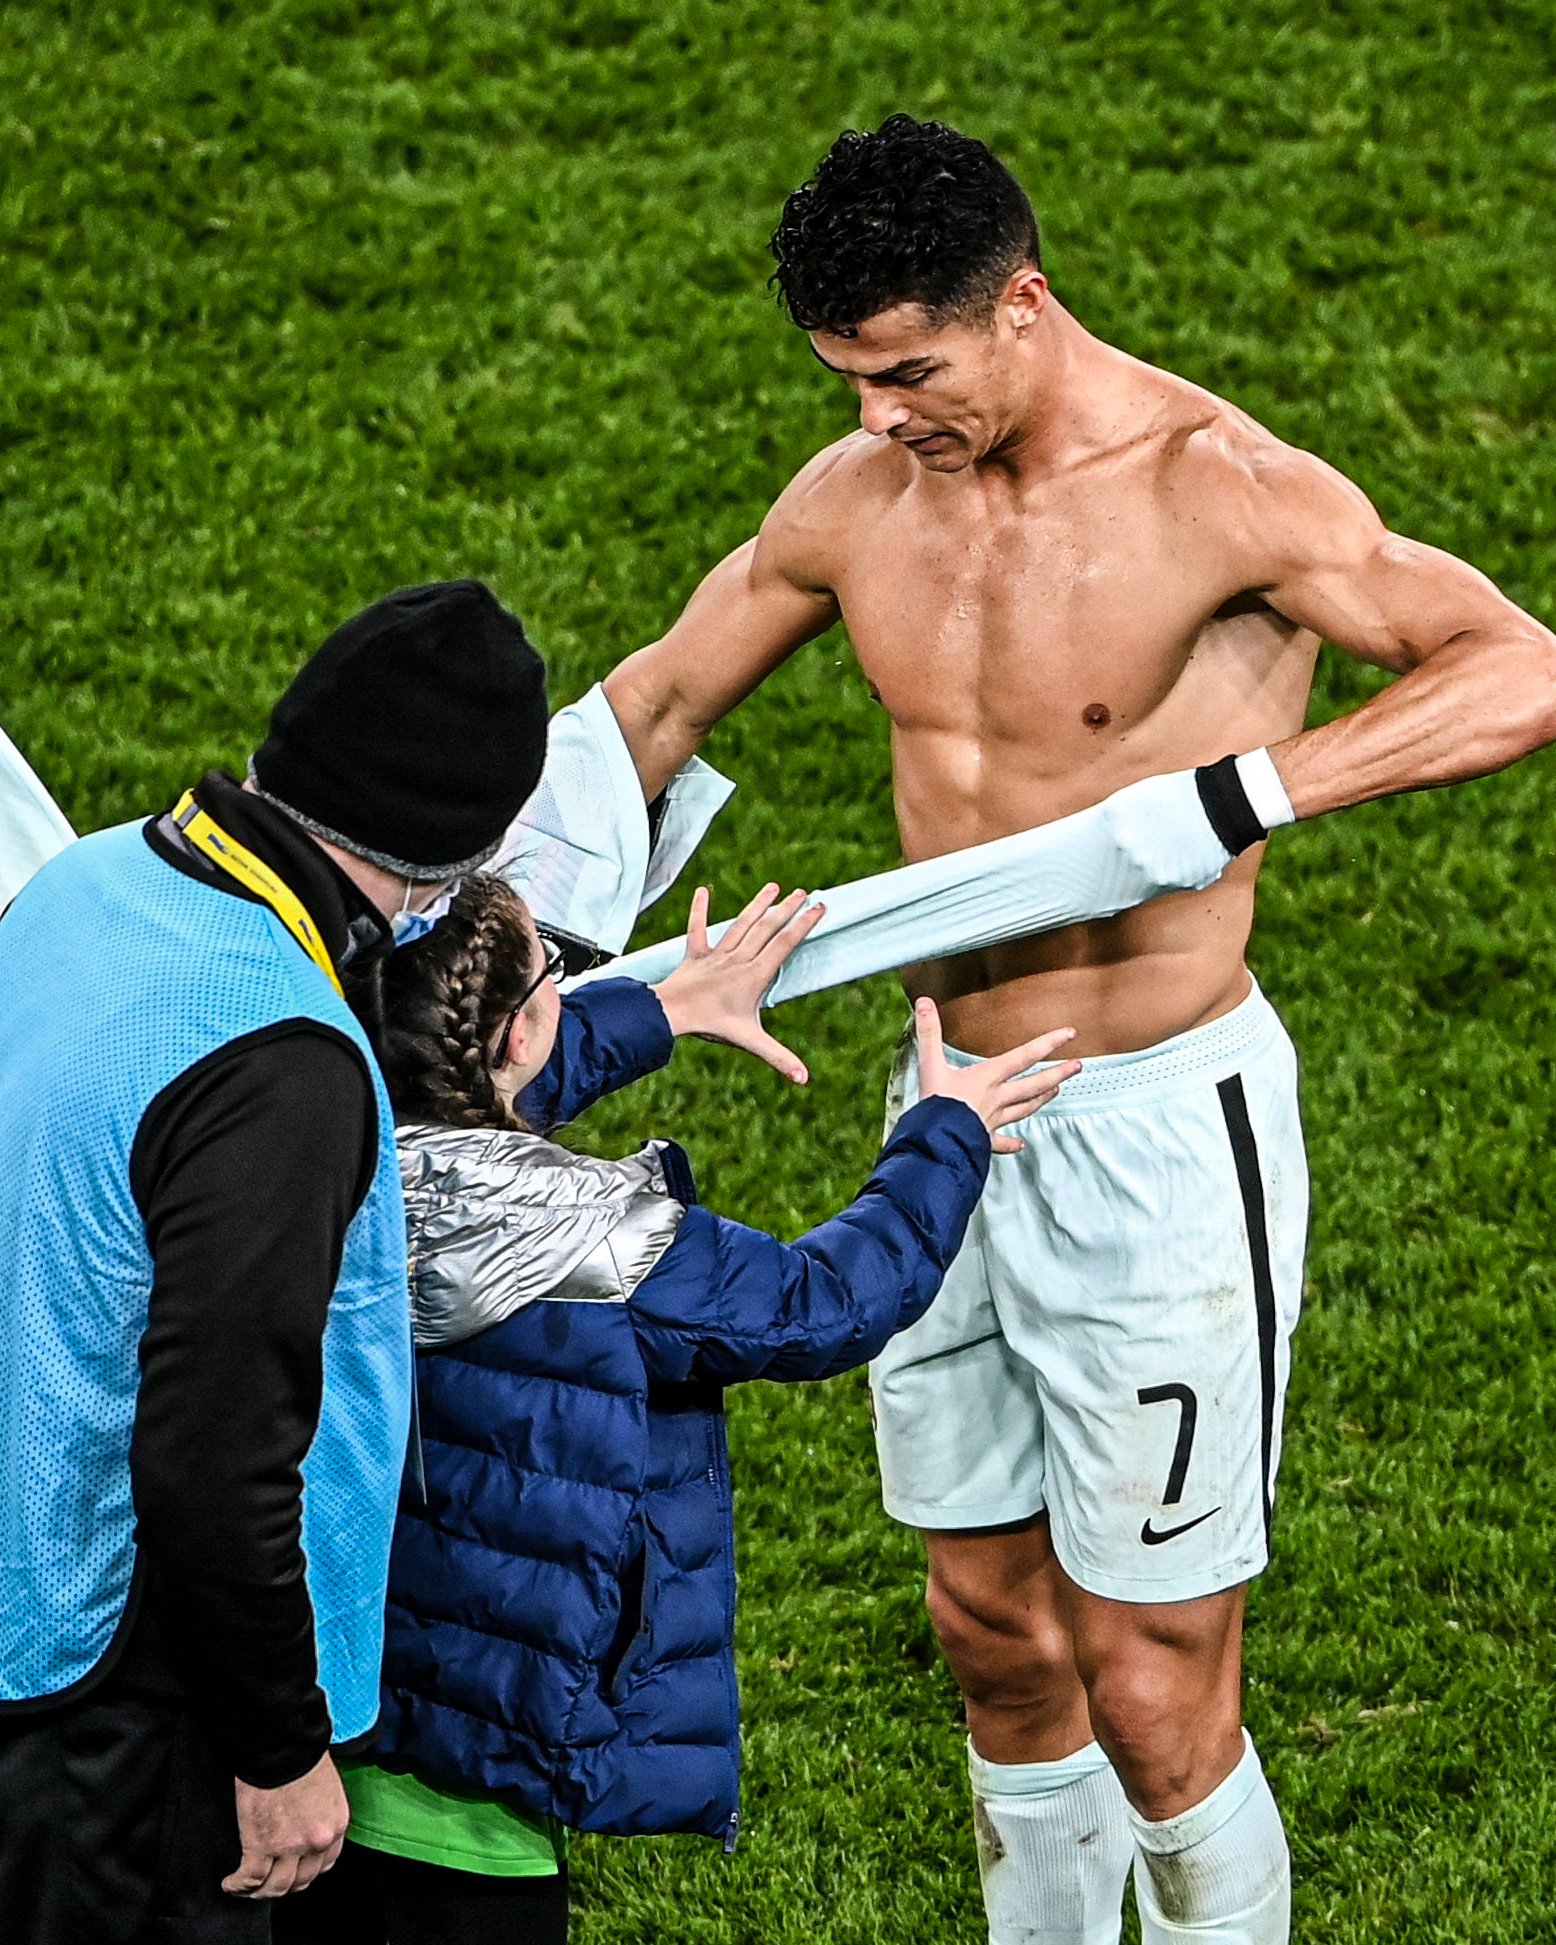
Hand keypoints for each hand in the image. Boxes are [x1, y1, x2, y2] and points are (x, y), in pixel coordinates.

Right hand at [223, 1751, 348, 1899]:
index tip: (296, 1871)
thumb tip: (307, 1824)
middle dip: (285, 1885)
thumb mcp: (325, 1788)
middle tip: (271, 1882)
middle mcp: (317, 1841)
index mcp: (335, 1825)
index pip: (326, 1863)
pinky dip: (238, 1885)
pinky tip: (231, 1883)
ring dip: (260, 1891)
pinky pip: (250, 1878)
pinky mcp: (261, 1846)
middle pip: (301, 1880)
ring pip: (275, 1887)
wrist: (282, 1746)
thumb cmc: (301, 1756)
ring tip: (248, 1886)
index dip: (308, 1871)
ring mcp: (290, 1847)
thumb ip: (320, 1813)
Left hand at [652, 882, 825, 1083]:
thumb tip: (804, 1079)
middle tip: (803, 892)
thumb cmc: (711, 1025)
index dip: (804, 924)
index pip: (785, 943)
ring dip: (757, 904)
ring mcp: (717, 955)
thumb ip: (779, 1057)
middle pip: (767, 927)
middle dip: (787, 909)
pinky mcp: (696, 955)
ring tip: (772, 887)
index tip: (820, 907)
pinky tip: (702, 891)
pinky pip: (697, 928)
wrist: (672, 1013)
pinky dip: (699, 910)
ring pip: (741, 924)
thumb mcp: (750, 1041)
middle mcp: (738, 959)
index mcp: (755, 974)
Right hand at [913, 997, 1079, 1152]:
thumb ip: (929, 1032)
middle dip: (1057, 1074)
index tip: (1071, 1034)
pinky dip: (1011, 1143)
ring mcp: (993, 1120)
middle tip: (1078, 1066)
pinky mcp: (983, 1140)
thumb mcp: (930, 1064)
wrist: (935, 1142)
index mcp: (988, 1077)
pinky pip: (1001, 1142)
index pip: (1024, 1056)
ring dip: (1041, 1099)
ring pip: (1024, 1108)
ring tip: (1056, 1091)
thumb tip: (924, 1001)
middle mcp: (996, 1098)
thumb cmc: (936, 1103)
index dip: (1048, 1043)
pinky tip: (1020, 1144)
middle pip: (1034, 1084)